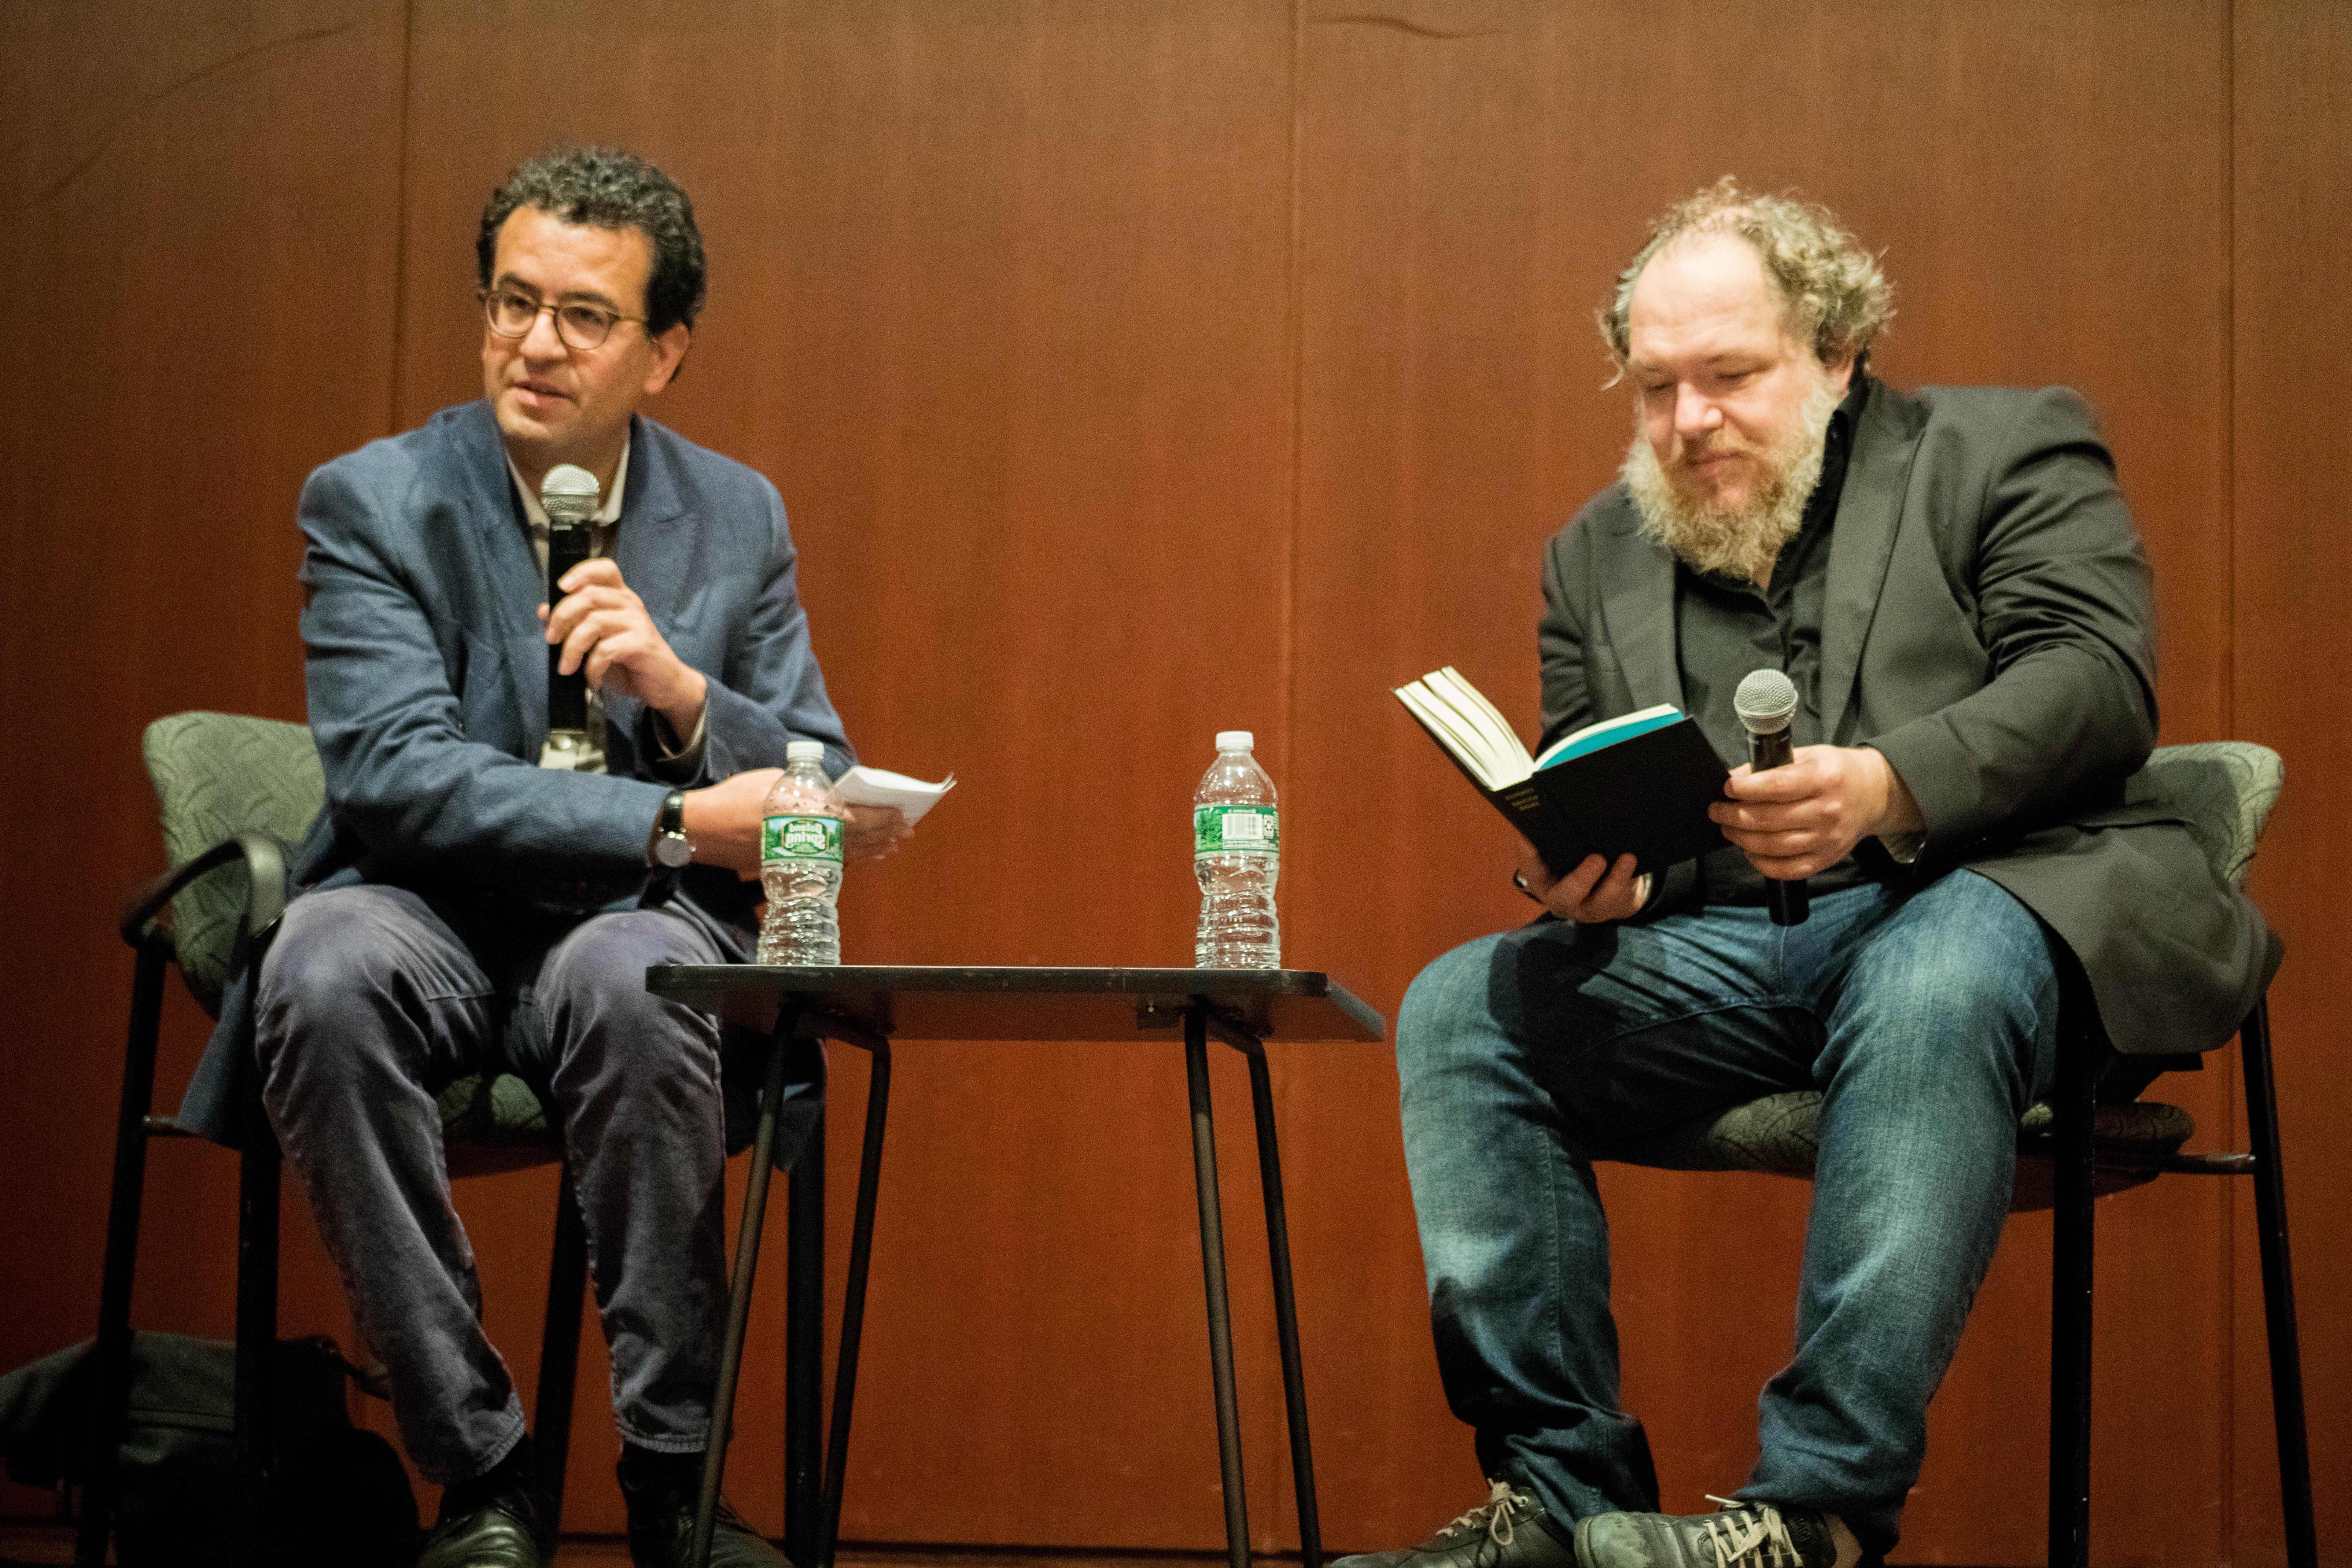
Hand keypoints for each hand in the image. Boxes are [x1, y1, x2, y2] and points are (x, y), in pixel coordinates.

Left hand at [540, 558, 707, 736]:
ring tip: (567, 668)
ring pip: (593, 623)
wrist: (663, 686)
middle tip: (551, 640)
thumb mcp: (594, 642)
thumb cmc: (626, 663)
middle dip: (561, 617)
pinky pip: (605, 650)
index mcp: (620, 597)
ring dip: (572, 648)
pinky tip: (592, 681)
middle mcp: (630, 604)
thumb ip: (570, 625)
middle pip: (588, 595)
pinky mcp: (642, 644)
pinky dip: (591, 669)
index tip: (561, 588)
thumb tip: (542, 610)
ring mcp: (638, 623)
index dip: (581, 572)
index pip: (604, 568)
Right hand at [680, 775, 916, 877]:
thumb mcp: (776, 781)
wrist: (704, 829)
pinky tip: (865, 858)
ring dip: (873, 850)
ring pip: (846, 855)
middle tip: (906, 830)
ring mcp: (800, 855)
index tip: (900, 814)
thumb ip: (809, 789)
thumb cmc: (737, 797)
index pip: (855, 819)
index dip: (881, 818)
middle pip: (856, 839)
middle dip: (884, 834)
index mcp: (805, 813)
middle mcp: (807, 838)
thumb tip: (835, 795)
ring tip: (893, 845)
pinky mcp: (792, 866)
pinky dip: (852, 861)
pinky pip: (830, 864)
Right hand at [1516, 840, 1649, 923]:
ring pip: (1601, 901)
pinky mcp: (1613, 908)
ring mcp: (1588, 909)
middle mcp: (1562, 900)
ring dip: (1615, 880)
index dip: (1529, 858)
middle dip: (1581, 879)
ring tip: (1627, 858)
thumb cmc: (1575, 864)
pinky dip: (1630, 879)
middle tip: (1597, 858)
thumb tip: (1552, 815)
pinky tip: (1635, 861)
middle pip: (1566, 896)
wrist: (1604, 891)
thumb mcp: (1561, 858)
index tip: (1530, 840)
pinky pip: (1623, 897)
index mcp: (1543, 883)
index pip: (1531, 871)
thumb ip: (1554, 844)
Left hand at [1708, 744, 1921, 879]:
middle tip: (1717, 810)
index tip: (1727, 787)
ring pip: (1772, 846)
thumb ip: (1774, 766)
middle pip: (1768, 819)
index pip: (1776, 786)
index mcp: (1823, 779)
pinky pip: (1787, 870)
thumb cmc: (1835, 772)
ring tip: (1727, 828)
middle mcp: (1827, 811)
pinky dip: (1762, 863)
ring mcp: (1828, 839)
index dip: (1745, 789)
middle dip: (1733, 815)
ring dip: (1741, 838)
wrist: (1874, 794)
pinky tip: (1750, 850)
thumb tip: (1735, 778)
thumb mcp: (1810, 756)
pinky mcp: (1826, 859)